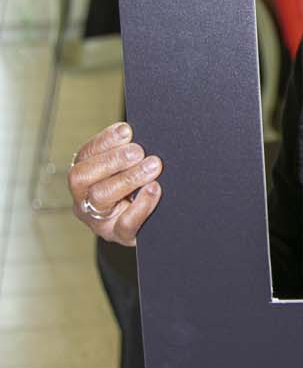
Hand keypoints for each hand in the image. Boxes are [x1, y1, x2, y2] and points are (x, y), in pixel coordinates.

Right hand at [69, 122, 161, 247]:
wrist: (151, 225)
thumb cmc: (137, 189)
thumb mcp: (128, 169)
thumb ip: (128, 153)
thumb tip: (134, 133)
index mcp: (84, 177)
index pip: (85, 155)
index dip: (104, 141)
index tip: (125, 131)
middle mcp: (84, 199)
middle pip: (83, 176)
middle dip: (112, 160)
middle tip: (138, 151)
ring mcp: (98, 220)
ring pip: (101, 197)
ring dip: (129, 177)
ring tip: (153, 166)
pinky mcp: (118, 236)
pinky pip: (125, 224)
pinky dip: (141, 205)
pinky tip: (154, 190)